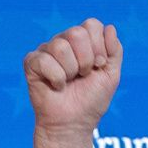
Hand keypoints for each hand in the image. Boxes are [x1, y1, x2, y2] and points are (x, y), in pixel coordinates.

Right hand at [23, 18, 122, 147]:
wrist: (75, 122)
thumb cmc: (91, 100)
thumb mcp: (111, 75)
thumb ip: (115, 51)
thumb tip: (110, 27)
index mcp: (83, 42)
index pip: (92, 25)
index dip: (99, 47)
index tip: (99, 66)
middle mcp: (64, 42)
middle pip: (76, 33)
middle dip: (86, 60)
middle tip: (83, 75)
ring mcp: (46, 50)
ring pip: (60, 47)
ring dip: (71, 71)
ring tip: (70, 81)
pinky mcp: (31, 62)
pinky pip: (45, 60)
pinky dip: (57, 79)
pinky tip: (56, 86)